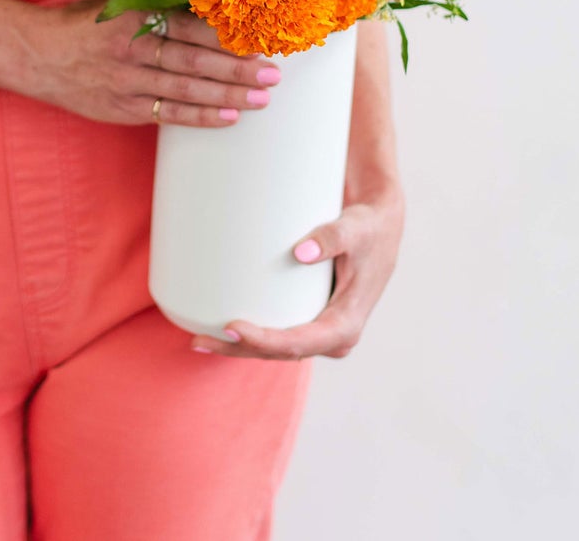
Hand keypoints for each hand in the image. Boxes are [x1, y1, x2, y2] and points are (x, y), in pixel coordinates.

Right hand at [13, 0, 283, 127]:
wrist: (34, 54)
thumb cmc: (81, 24)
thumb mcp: (116, 4)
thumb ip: (157, 7)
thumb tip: (209, 6)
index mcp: (134, 16)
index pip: (189, 27)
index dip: (225, 35)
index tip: (257, 38)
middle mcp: (132, 50)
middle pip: (194, 62)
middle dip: (236, 68)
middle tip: (272, 74)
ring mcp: (126, 82)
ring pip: (185, 91)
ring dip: (227, 95)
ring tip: (261, 98)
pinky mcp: (121, 109)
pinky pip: (167, 115)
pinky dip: (199, 117)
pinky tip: (228, 116)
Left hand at [191, 183, 405, 360]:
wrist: (380, 225)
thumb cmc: (369, 227)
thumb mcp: (357, 229)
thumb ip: (333, 237)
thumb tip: (301, 252)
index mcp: (346, 325)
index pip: (299, 343)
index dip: (264, 341)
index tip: (232, 327)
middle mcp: (332, 335)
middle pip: (280, 352)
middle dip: (240, 349)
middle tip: (199, 339)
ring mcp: (320, 329)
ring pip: (276, 348)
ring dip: (240, 347)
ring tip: (198, 340)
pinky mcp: (310, 317)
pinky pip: (278, 333)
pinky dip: (251, 333)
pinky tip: (219, 327)